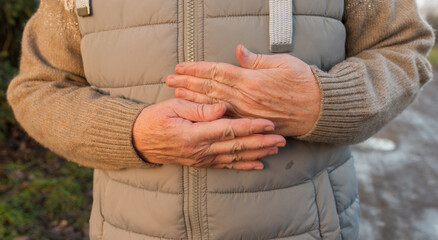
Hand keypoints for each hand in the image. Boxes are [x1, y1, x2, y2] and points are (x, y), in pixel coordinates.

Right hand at [133, 99, 285, 169]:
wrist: (140, 141)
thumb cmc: (155, 119)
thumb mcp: (174, 107)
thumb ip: (199, 108)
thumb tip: (222, 108)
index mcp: (194, 133)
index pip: (229, 129)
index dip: (250, 126)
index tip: (268, 123)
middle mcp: (200, 150)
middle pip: (237, 146)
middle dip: (261, 142)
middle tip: (281, 139)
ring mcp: (201, 159)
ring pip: (235, 157)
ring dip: (257, 154)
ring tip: (275, 149)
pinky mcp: (201, 163)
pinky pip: (226, 165)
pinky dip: (243, 165)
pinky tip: (258, 164)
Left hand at [166, 45, 320, 136]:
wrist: (318, 110)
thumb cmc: (303, 83)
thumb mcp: (282, 63)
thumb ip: (256, 60)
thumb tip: (238, 51)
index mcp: (251, 80)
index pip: (216, 72)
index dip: (196, 69)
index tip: (181, 66)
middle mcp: (246, 99)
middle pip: (209, 89)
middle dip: (188, 83)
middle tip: (169, 79)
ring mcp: (247, 113)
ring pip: (213, 105)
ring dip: (193, 99)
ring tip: (177, 93)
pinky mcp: (251, 124)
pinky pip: (225, 120)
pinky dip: (209, 116)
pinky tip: (197, 113)